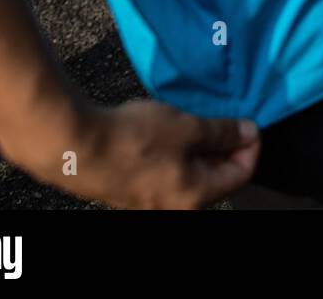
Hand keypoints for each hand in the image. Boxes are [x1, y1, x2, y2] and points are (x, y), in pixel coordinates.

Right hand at [3, 99, 260, 209]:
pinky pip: (167, 171)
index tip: (248, 120)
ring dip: (198, 145)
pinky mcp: (131, 190)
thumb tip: (249, 132)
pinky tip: (167, 128)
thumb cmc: (133, 138)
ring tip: (193, 118)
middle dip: (223, 144)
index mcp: (195, 197)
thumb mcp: (187, 127)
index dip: (250, 144)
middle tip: (222, 115)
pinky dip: (175, 150)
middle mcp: (176, 207)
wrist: (72, 146)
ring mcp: (151, 202)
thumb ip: (222, 131)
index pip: (242, 174)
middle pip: (216, 176)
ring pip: (190, 171)